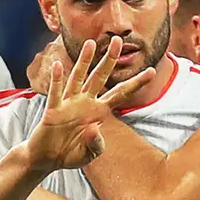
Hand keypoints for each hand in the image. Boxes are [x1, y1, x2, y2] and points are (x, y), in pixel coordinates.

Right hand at [27, 36, 154, 170]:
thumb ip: (96, 144)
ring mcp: (69, 104)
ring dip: (84, 61)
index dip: (136, 83)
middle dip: (109, 59)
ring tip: (90, 43)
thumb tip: (95, 129)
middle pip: (100, 77)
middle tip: (118, 40)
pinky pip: (56, 93)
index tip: (152, 71)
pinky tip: (59, 66)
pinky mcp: (54, 110)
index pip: (121, 93)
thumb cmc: (72, 153)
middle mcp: (85, 102)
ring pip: (78, 78)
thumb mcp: (90, 154)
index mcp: (99, 111)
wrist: (47, 158)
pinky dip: (57, 80)